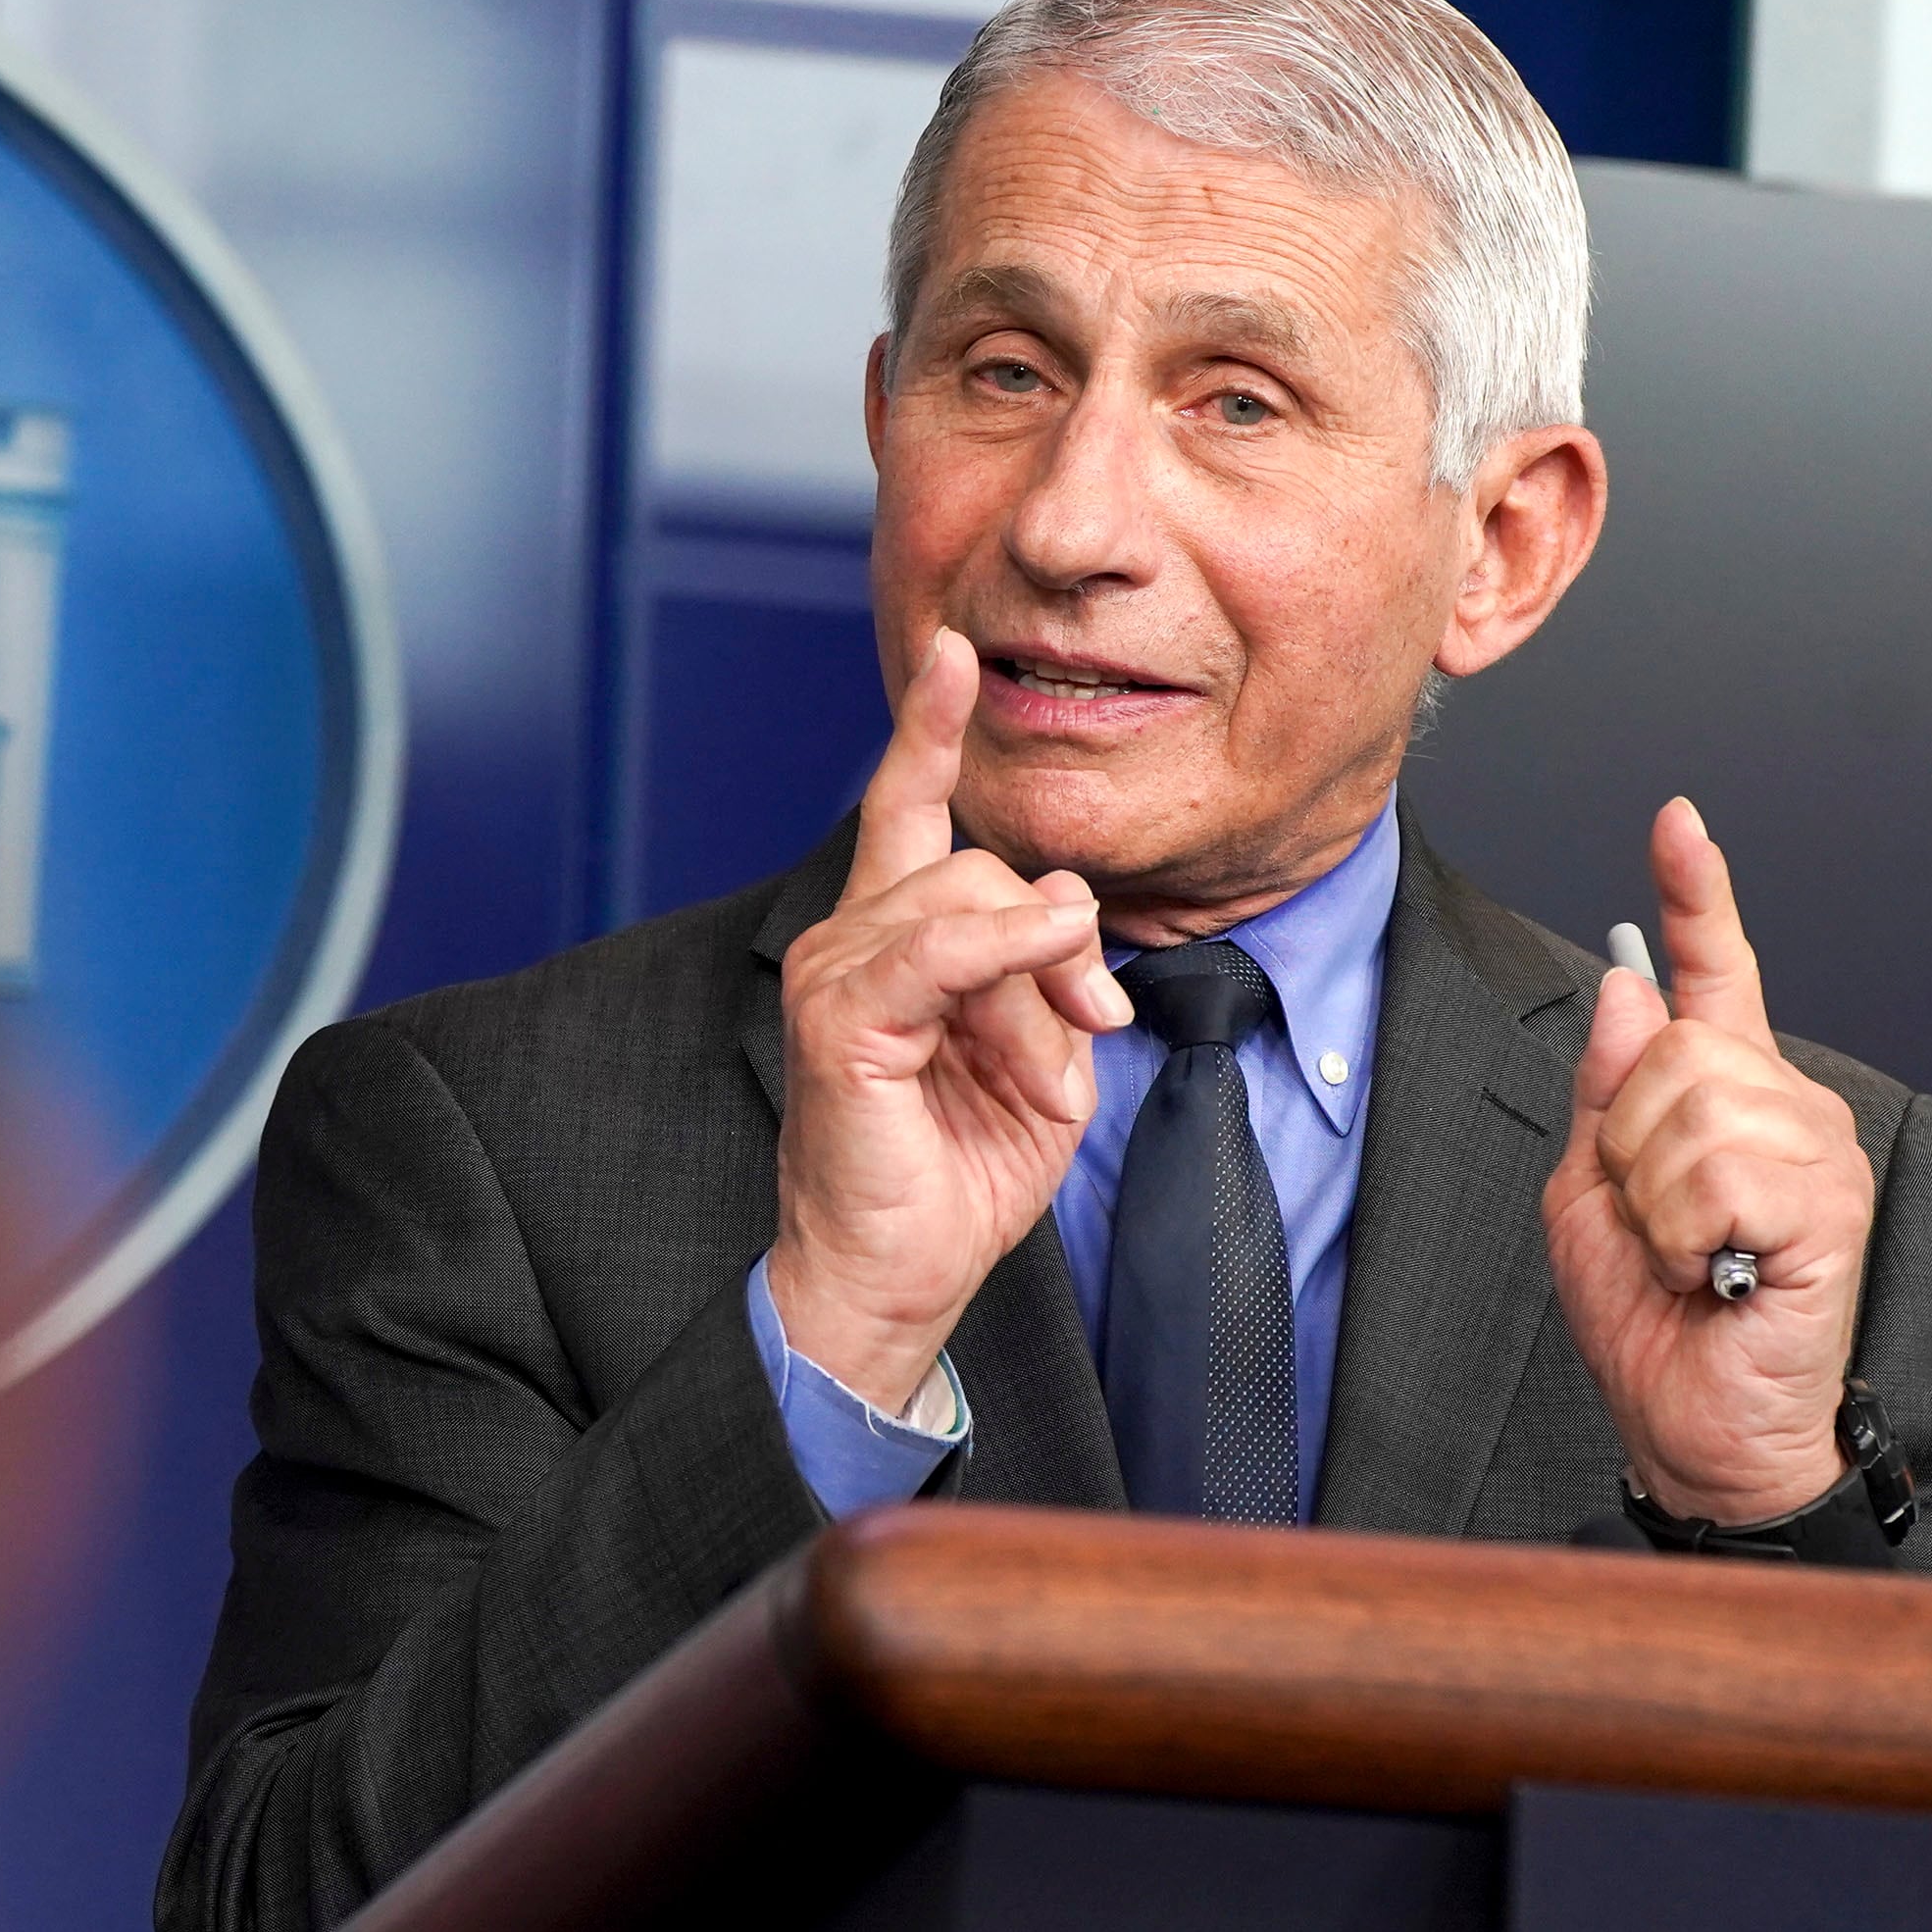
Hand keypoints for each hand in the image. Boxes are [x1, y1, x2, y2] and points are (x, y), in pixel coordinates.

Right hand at [770, 629, 1133, 1410]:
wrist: (893, 1277)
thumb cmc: (956, 1175)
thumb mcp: (1040, 1060)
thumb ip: (1051, 978)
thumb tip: (1065, 917)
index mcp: (895, 941)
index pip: (908, 809)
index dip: (932, 732)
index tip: (958, 654)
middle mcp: (853, 940)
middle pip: (982, 863)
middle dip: (1059, 939)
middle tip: (1092, 1024)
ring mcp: (838, 974)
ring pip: (971, 900)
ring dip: (1038, 987)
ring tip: (1041, 1075)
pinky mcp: (843, 1020)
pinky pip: (938, 949)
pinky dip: (1000, 950)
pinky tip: (1045, 969)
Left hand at [1539, 799, 1871, 1522]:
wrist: (1695, 1427)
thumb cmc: (1651, 1319)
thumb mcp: (1590, 1195)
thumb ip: (1606, 1093)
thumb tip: (1627, 986)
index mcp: (1723, 1095)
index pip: (1712, 974)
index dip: (1695, 897)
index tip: (1677, 824)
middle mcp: (1783, 1103)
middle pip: (1673, 1047)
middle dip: (1627, 1145)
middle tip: (1657, 1226)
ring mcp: (1815, 1148)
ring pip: (1692, 1105)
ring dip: (1656, 1198)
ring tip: (1691, 1255)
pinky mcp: (1830, 1203)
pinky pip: (1721, 1171)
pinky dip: (1690, 1235)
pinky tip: (1719, 1275)